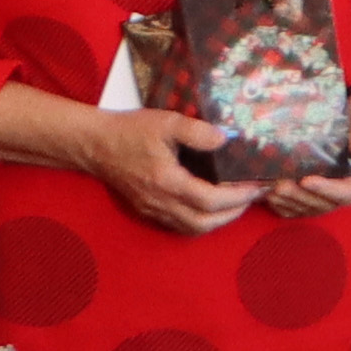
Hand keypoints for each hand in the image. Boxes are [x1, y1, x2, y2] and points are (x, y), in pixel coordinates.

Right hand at [63, 102, 264, 236]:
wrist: (94, 143)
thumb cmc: (130, 131)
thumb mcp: (167, 122)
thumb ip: (198, 131)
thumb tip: (227, 139)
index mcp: (167, 181)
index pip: (210, 201)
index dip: (238, 197)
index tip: (256, 187)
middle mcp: (159, 201)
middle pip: (204, 222)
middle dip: (233, 213)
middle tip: (250, 197)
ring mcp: (152, 209)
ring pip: (191, 228)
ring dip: (217, 221)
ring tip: (234, 203)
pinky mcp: (146, 209)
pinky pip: (178, 225)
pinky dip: (199, 221)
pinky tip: (209, 206)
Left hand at [255, 83, 350, 219]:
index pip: (347, 193)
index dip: (327, 190)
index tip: (306, 180)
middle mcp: (345, 188)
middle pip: (325, 204)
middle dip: (301, 197)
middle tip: (280, 185)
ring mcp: (328, 192)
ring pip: (310, 208)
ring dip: (290, 202)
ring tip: (271, 189)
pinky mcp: (314, 191)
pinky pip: (300, 207)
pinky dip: (284, 205)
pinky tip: (269, 196)